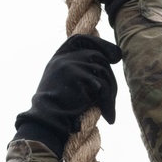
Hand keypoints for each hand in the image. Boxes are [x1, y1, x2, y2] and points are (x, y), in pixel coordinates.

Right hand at [14, 35, 121, 157]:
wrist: (46, 121)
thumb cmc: (54, 109)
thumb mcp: (59, 82)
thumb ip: (75, 70)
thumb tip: (103, 64)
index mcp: (59, 56)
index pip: (82, 39)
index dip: (101, 44)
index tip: (116, 56)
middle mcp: (65, 57)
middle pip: (98, 57)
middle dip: (110, 77)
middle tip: (112, 96)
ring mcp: (72, 65)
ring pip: (103, 71)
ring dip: (110, 93)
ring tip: (109, 111)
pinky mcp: (80, 77)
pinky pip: (103, 87)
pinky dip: (108, 103)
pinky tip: (108, 116)